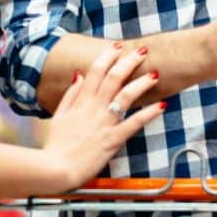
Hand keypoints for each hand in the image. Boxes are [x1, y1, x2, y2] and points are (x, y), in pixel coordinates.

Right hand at [40, 45, 164, 190]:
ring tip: (155, 74)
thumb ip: (70, 94)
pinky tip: (161, 105)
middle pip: (114, 78)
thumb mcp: (58, 116)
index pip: (96, 71)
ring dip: (142, 83)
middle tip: (142, 51)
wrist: (56, 169)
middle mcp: (94, 108)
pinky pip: (133, 124)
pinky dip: (148, 114)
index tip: (117, 47)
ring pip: (126, 96)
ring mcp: (104, 123)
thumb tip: (78, 73)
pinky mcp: (112, 140)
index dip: (108, 56)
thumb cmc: (56, 145)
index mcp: (81, 102)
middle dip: (130, 62)